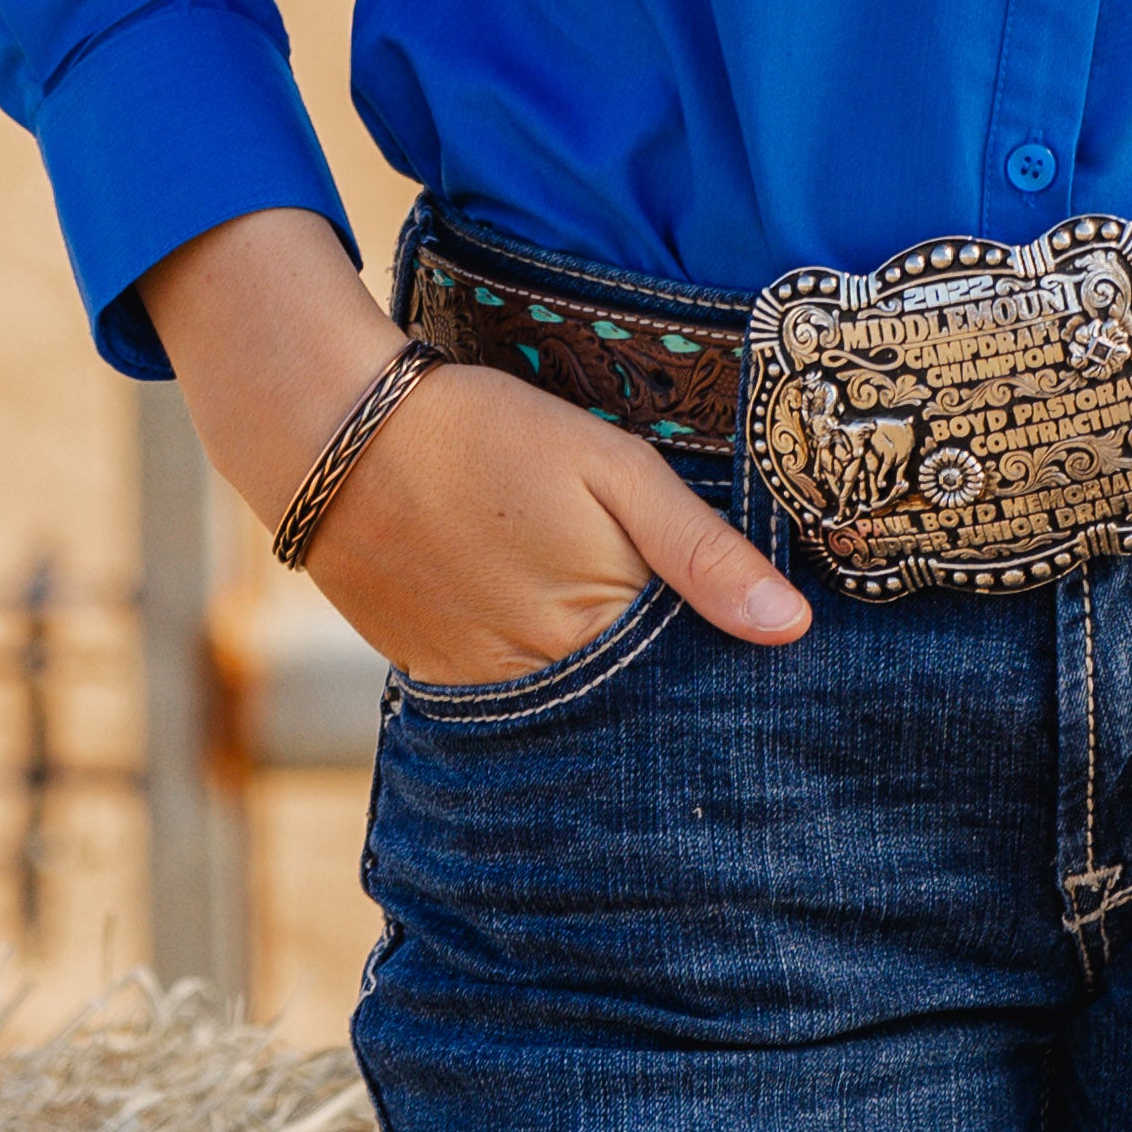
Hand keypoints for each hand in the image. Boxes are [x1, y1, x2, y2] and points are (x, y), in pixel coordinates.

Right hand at [139, 206, 809, 683]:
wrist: (339, 435)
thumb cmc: (490, 433)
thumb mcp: (614, 469)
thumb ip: (701, 552)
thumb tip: (793, 629)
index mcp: (599, 628)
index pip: (686, 676)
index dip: (716, 657)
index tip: (750, 652)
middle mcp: (542, 680)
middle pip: (627, 697)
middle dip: (658, 676)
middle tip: (664, 618)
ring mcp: (479, 684)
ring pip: (567, 699)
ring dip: (593, 673)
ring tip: (598, 617)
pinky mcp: (431, 674)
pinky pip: (505, 692)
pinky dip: (531, 666)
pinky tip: (534, 614)